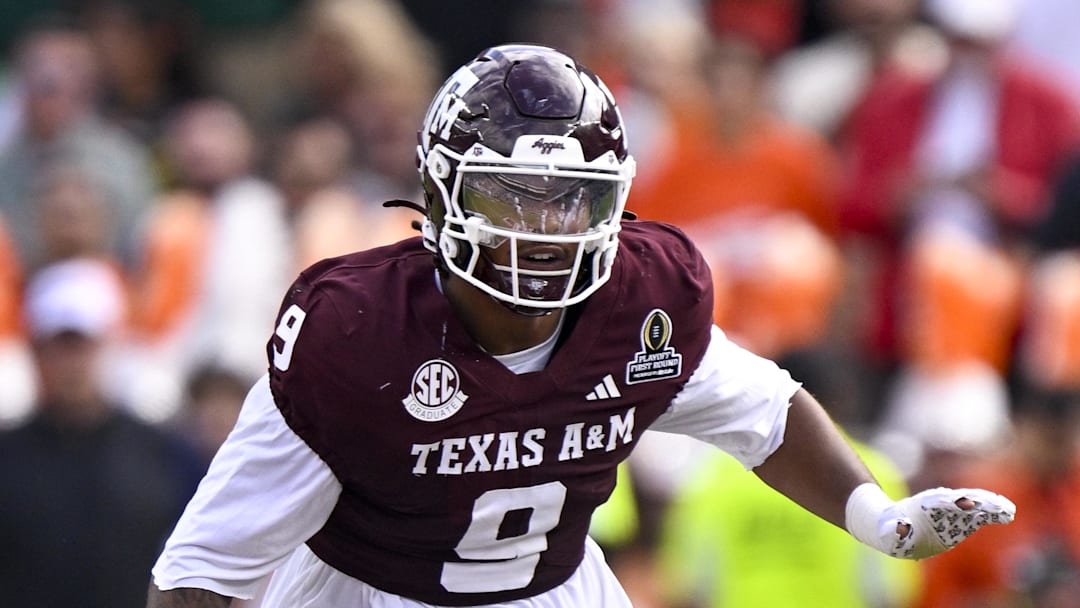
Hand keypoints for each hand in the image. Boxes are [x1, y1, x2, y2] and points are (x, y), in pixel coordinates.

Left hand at [883, 487, 1015, 559]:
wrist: (897, 526)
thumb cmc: (892, 530)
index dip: (953, 501)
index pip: (940, 501)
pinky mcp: (962, 519)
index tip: (968, 503)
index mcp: (923, 505)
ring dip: (990, 506)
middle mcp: (941, 504)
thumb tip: (901, 527)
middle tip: (996, 505)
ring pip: (975, 504)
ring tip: (1008, 510)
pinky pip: (980, 515)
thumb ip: (896, 531)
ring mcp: (953, 510)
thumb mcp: (890, 533)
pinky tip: (1008, 515)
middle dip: (978, 500)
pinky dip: (993, 514)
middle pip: (962, 498)